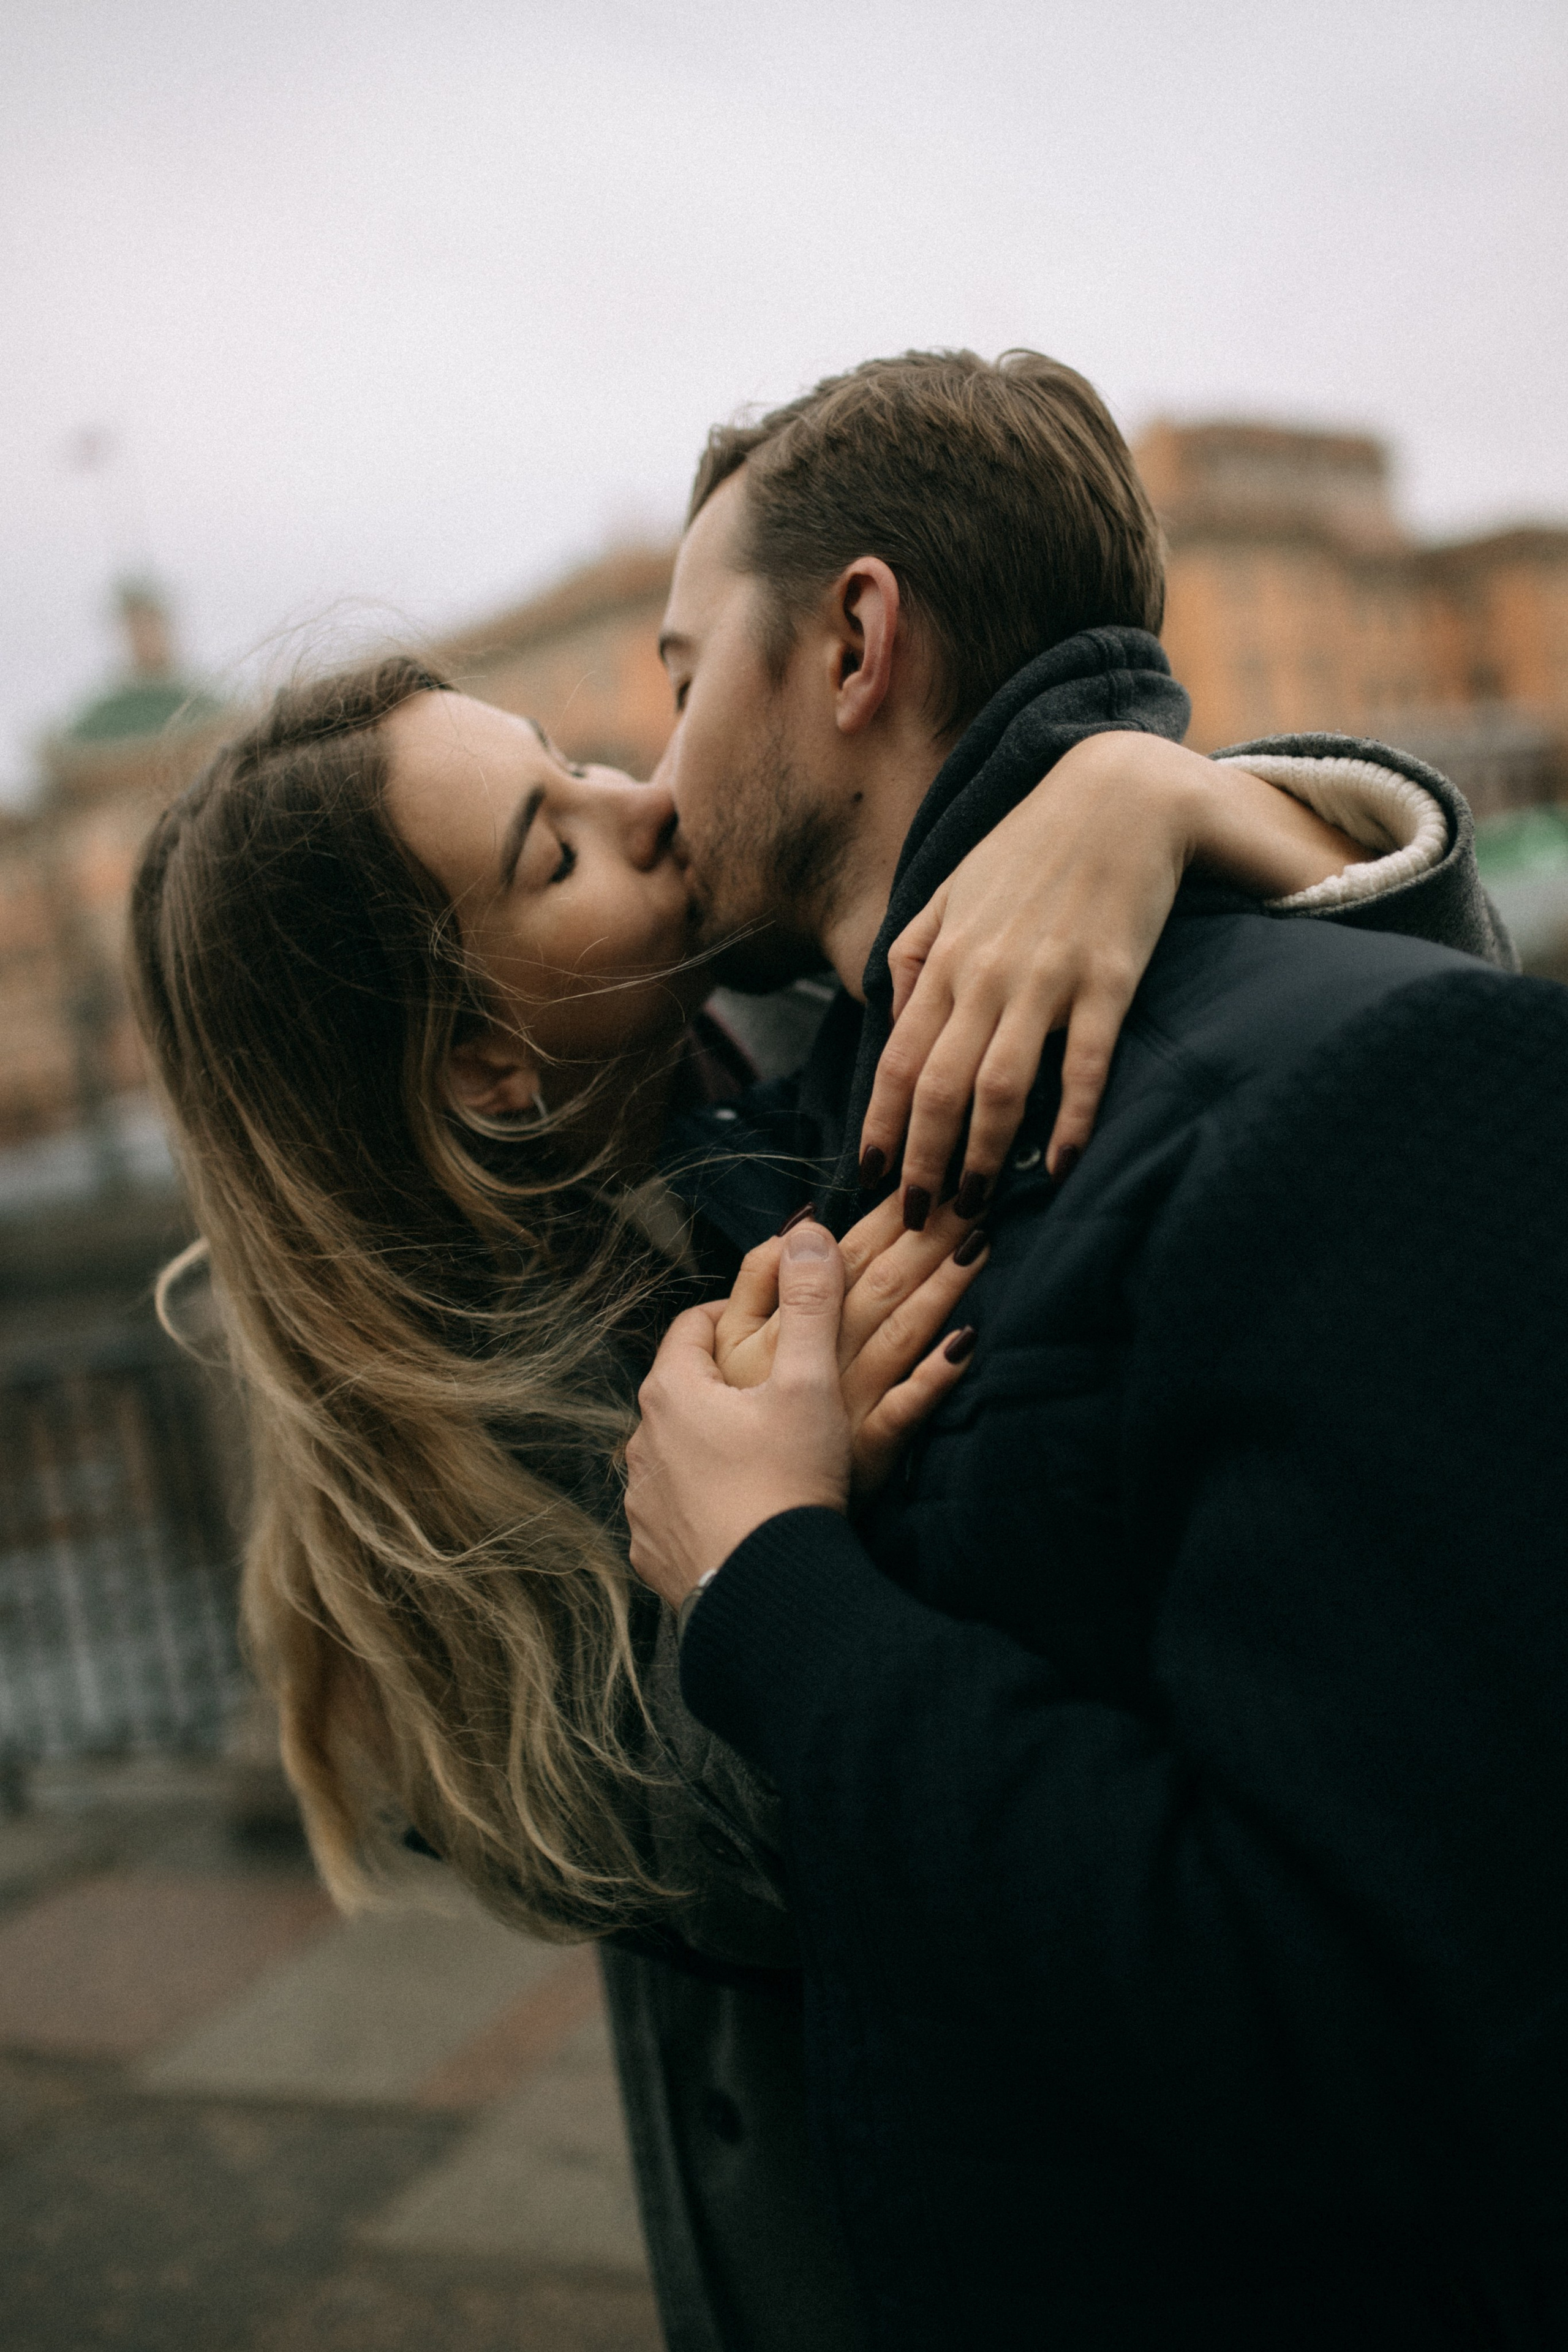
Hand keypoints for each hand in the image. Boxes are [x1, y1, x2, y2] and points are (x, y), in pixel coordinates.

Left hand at [626, 1223, 855, 1606]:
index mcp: (671, 1392)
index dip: (731, 1313)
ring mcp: (642, 1501)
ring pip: (673, 1451)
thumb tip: (807, 1231)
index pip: (692, 1326)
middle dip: (721, 1382)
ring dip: (707, 1444)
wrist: (769, 1594)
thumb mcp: (809, 1384)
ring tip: (759, 1454)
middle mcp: (641, 1442)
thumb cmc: (788, 1481)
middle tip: (772, 1389)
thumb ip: (810, 1303)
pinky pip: (672, 1510)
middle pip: (680, 1390)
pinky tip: (740, 1511)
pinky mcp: (651, 1550)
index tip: (766, 1321)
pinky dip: (701, 1501)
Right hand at [713, 1194, 984, 1493]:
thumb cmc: (735, 1417)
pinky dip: (933, 1378)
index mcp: (781, 1327)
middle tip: (971, 1193)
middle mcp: (816, 1360)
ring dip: (939, 1289)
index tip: (921, 1181)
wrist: (737, 1521)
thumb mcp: (727, 1343)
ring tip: (978, 1244)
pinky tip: (966, 1343)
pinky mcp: (868, 1454)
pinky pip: (904, 1412)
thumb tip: (803, 1225)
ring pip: (897, 1336)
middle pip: (876, 1287)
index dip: (882, 1220)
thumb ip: (757, 1278)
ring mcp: (846, 1406)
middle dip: (925, 1237)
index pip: (841, 1261)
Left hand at [857, 731, 1365, 1218]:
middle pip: (938, 1088)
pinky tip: (1057, 1166)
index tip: (869, 1178)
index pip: (896, 1060)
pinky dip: (1069, 1120)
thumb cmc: (1030, 846)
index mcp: (945, 958)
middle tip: (918, 1219)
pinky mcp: (1107, 979)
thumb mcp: (950, 888)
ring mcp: (1046, 979)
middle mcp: (986, 975)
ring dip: (983, 1155)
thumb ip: (912, 952)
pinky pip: (1082, 1064)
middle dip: (923, 1163)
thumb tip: (887, 1015)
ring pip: (999, 1087)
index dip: (881, 1126)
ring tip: (975, 1207)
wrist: (1119, 794)